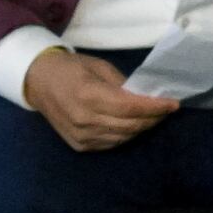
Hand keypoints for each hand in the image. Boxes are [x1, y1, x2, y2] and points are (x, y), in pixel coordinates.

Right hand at [24, 49, 176, 151]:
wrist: (38, 82)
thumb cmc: (71, 69)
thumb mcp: (100, 67)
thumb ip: (124, 85)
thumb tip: (147, 97)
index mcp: (89, 96)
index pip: (131, 108)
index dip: (156, 107)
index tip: (174, 103)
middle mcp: (84, 120)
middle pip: (131, 125)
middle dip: (154, 118)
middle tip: (166, 109)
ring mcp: (81, 136)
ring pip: (124, 137)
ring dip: (142, 127)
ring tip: (152, 116)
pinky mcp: (79, 145)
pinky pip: (112, 143)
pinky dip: (126, 134)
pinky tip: (132, 124)